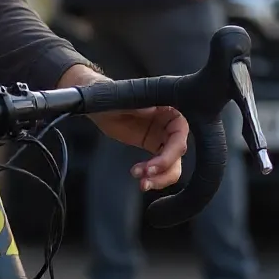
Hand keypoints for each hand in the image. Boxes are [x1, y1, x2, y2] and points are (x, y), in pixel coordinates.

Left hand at [58, 64, 189, 191]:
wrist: (98, 104)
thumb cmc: (113, 95)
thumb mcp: (125, 99)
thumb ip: (139, 104)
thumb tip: (152, 110)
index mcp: (169, 108)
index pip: (180, 133)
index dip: (171, 153)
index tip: (153, 166)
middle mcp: (170, 123)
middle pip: (178, 153)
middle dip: (165, 170)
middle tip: (146, 178)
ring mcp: (162, 136)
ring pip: (172, 163)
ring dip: (160, 177)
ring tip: (142, 183)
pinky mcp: (153, 146)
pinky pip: (160, 164)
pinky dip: (152, 174)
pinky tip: (138, 174)